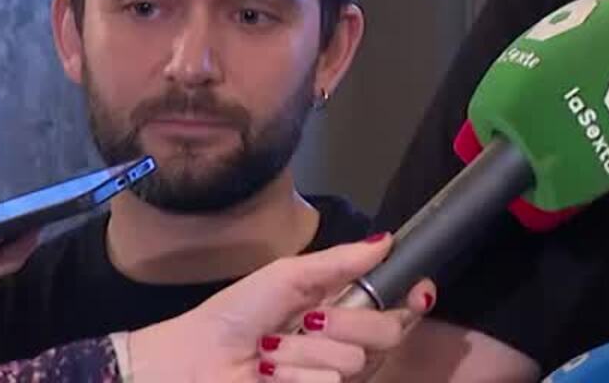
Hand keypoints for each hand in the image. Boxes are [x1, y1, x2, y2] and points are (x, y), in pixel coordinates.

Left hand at [129, 234, 433, 381]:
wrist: (189, 361)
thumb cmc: (233, 315)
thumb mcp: (287, 276)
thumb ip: (340, 261)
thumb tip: (387, 240)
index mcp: (343, 309)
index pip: (400, 307)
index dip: (416, 298)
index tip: (419, 289)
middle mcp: (346, 344)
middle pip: (390, 332)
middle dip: (349, 321)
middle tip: (308, 319)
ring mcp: (332, 376)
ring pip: (355, 361)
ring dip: (304, 352)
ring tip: (269, 351)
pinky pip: (328, 382)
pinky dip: (294, 375)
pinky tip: (268, 374)